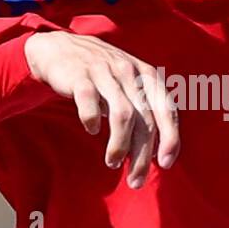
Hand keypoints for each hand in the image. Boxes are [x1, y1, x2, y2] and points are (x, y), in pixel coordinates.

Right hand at [24, 32, 178, 188]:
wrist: (57, 47)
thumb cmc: (98, 73)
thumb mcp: (127, 84)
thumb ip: (142, 111)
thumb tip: (152, 153)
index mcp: (146, 75)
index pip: (166, 109)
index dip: (170, 138)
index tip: (165, 164)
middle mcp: (129, 72)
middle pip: (144, 119)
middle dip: (142, 154)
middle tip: (135, 180)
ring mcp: (105, 72)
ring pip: (122, 114)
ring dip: (119, 144)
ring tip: (112, 163)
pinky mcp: (80, 76)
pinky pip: (89, 101)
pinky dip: (92, 120)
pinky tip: (91, 131)